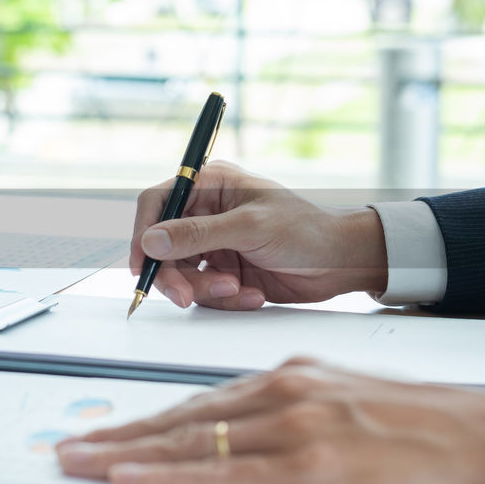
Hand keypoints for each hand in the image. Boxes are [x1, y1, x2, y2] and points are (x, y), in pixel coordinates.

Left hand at [57, 358, 484, 483]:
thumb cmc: (429, 429)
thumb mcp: (346, 404)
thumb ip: (293, 415)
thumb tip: (243, 439)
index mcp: (289, 376)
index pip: (197, 404)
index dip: (143, 423)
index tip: (103, 434)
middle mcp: (281, 391)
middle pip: (179, 419)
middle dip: (116, 436)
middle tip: (65, 449)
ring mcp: (292, 426)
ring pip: (188, 442)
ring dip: (123, 455)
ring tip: (76, 463)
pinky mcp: (309, 466)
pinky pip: (222, 474)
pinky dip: (168, 479)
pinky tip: (130, 480)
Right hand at [131, 160, 387, 309]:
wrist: (342, 263)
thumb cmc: (307, 230)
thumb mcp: (249, 228)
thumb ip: (197, 234)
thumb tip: (152, 240)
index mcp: (210, 185)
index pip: (157, 203)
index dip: (143, 233)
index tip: (142, 264)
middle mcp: (206, 213)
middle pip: (163, 246)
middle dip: (175, 275)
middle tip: (185, 297)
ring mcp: (214, 244)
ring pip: (181, 274)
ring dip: (206, 289)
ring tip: (238, 289)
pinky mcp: (224, 271)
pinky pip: (204, 292)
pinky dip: (226, 298)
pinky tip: (253, 293)